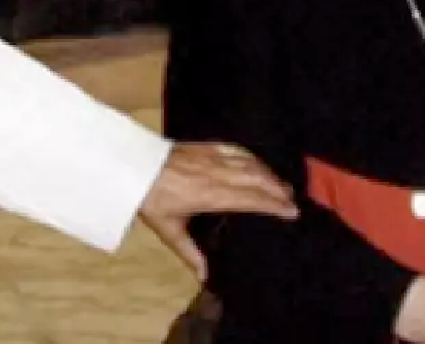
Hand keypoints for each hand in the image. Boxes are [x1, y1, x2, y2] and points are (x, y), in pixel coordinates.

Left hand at [137, 142, 297, 280]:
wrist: (130, 167)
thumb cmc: (149, 199)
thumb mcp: (168, 230)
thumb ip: (189, 253)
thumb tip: (204, 277)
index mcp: (210, 195)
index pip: (250, 198)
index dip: (273, 204)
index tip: (291, 211)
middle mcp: (216, 173)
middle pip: (256, 178)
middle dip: (277, 188)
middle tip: (293, 200)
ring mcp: (211, 157)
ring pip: (249, 162)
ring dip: (268, 173)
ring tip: (281, 184)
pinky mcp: (204, 146)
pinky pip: (235, 149)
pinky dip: (251, 157)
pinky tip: (258, 163)